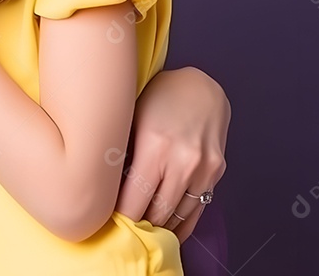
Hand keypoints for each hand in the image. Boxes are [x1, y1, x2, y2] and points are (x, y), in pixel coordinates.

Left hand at [114, 66, 229, 242]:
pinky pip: (197, 209)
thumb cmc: (159, 97)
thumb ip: (120, 153)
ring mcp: (204, 169)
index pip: (134, 201)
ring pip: (178, 216)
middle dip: (138, 225)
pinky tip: (167, 229)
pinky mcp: (216, 173)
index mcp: (155, 147)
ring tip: (141, 230)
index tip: (105, 223)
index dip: (118, 218)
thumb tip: (101, 186)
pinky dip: (181, 223)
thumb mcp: (131, 118)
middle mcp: (183, 161)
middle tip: (120, 231)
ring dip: (160, 227)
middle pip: (157, 213)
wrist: (202, 86)